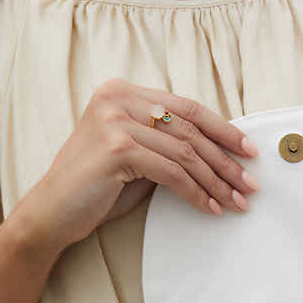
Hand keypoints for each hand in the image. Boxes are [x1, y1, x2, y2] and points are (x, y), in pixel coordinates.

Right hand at [16, 78, 260, 255]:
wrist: (52, 211)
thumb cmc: (97, 186)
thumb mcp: (136, 155)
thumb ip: (167, 143)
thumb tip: (221, 151)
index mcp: (123, 92)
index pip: (187, 107)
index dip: (224, 129)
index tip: (250, 152)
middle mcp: (118, 98)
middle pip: (190, 128)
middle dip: (226, 160)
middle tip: (250, 185)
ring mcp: (116, 121)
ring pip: (185, 152)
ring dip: (216, 181)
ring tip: (237, 202)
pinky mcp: (117, 149)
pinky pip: (171, 172)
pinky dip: (196, 193)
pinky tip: (210, 208)